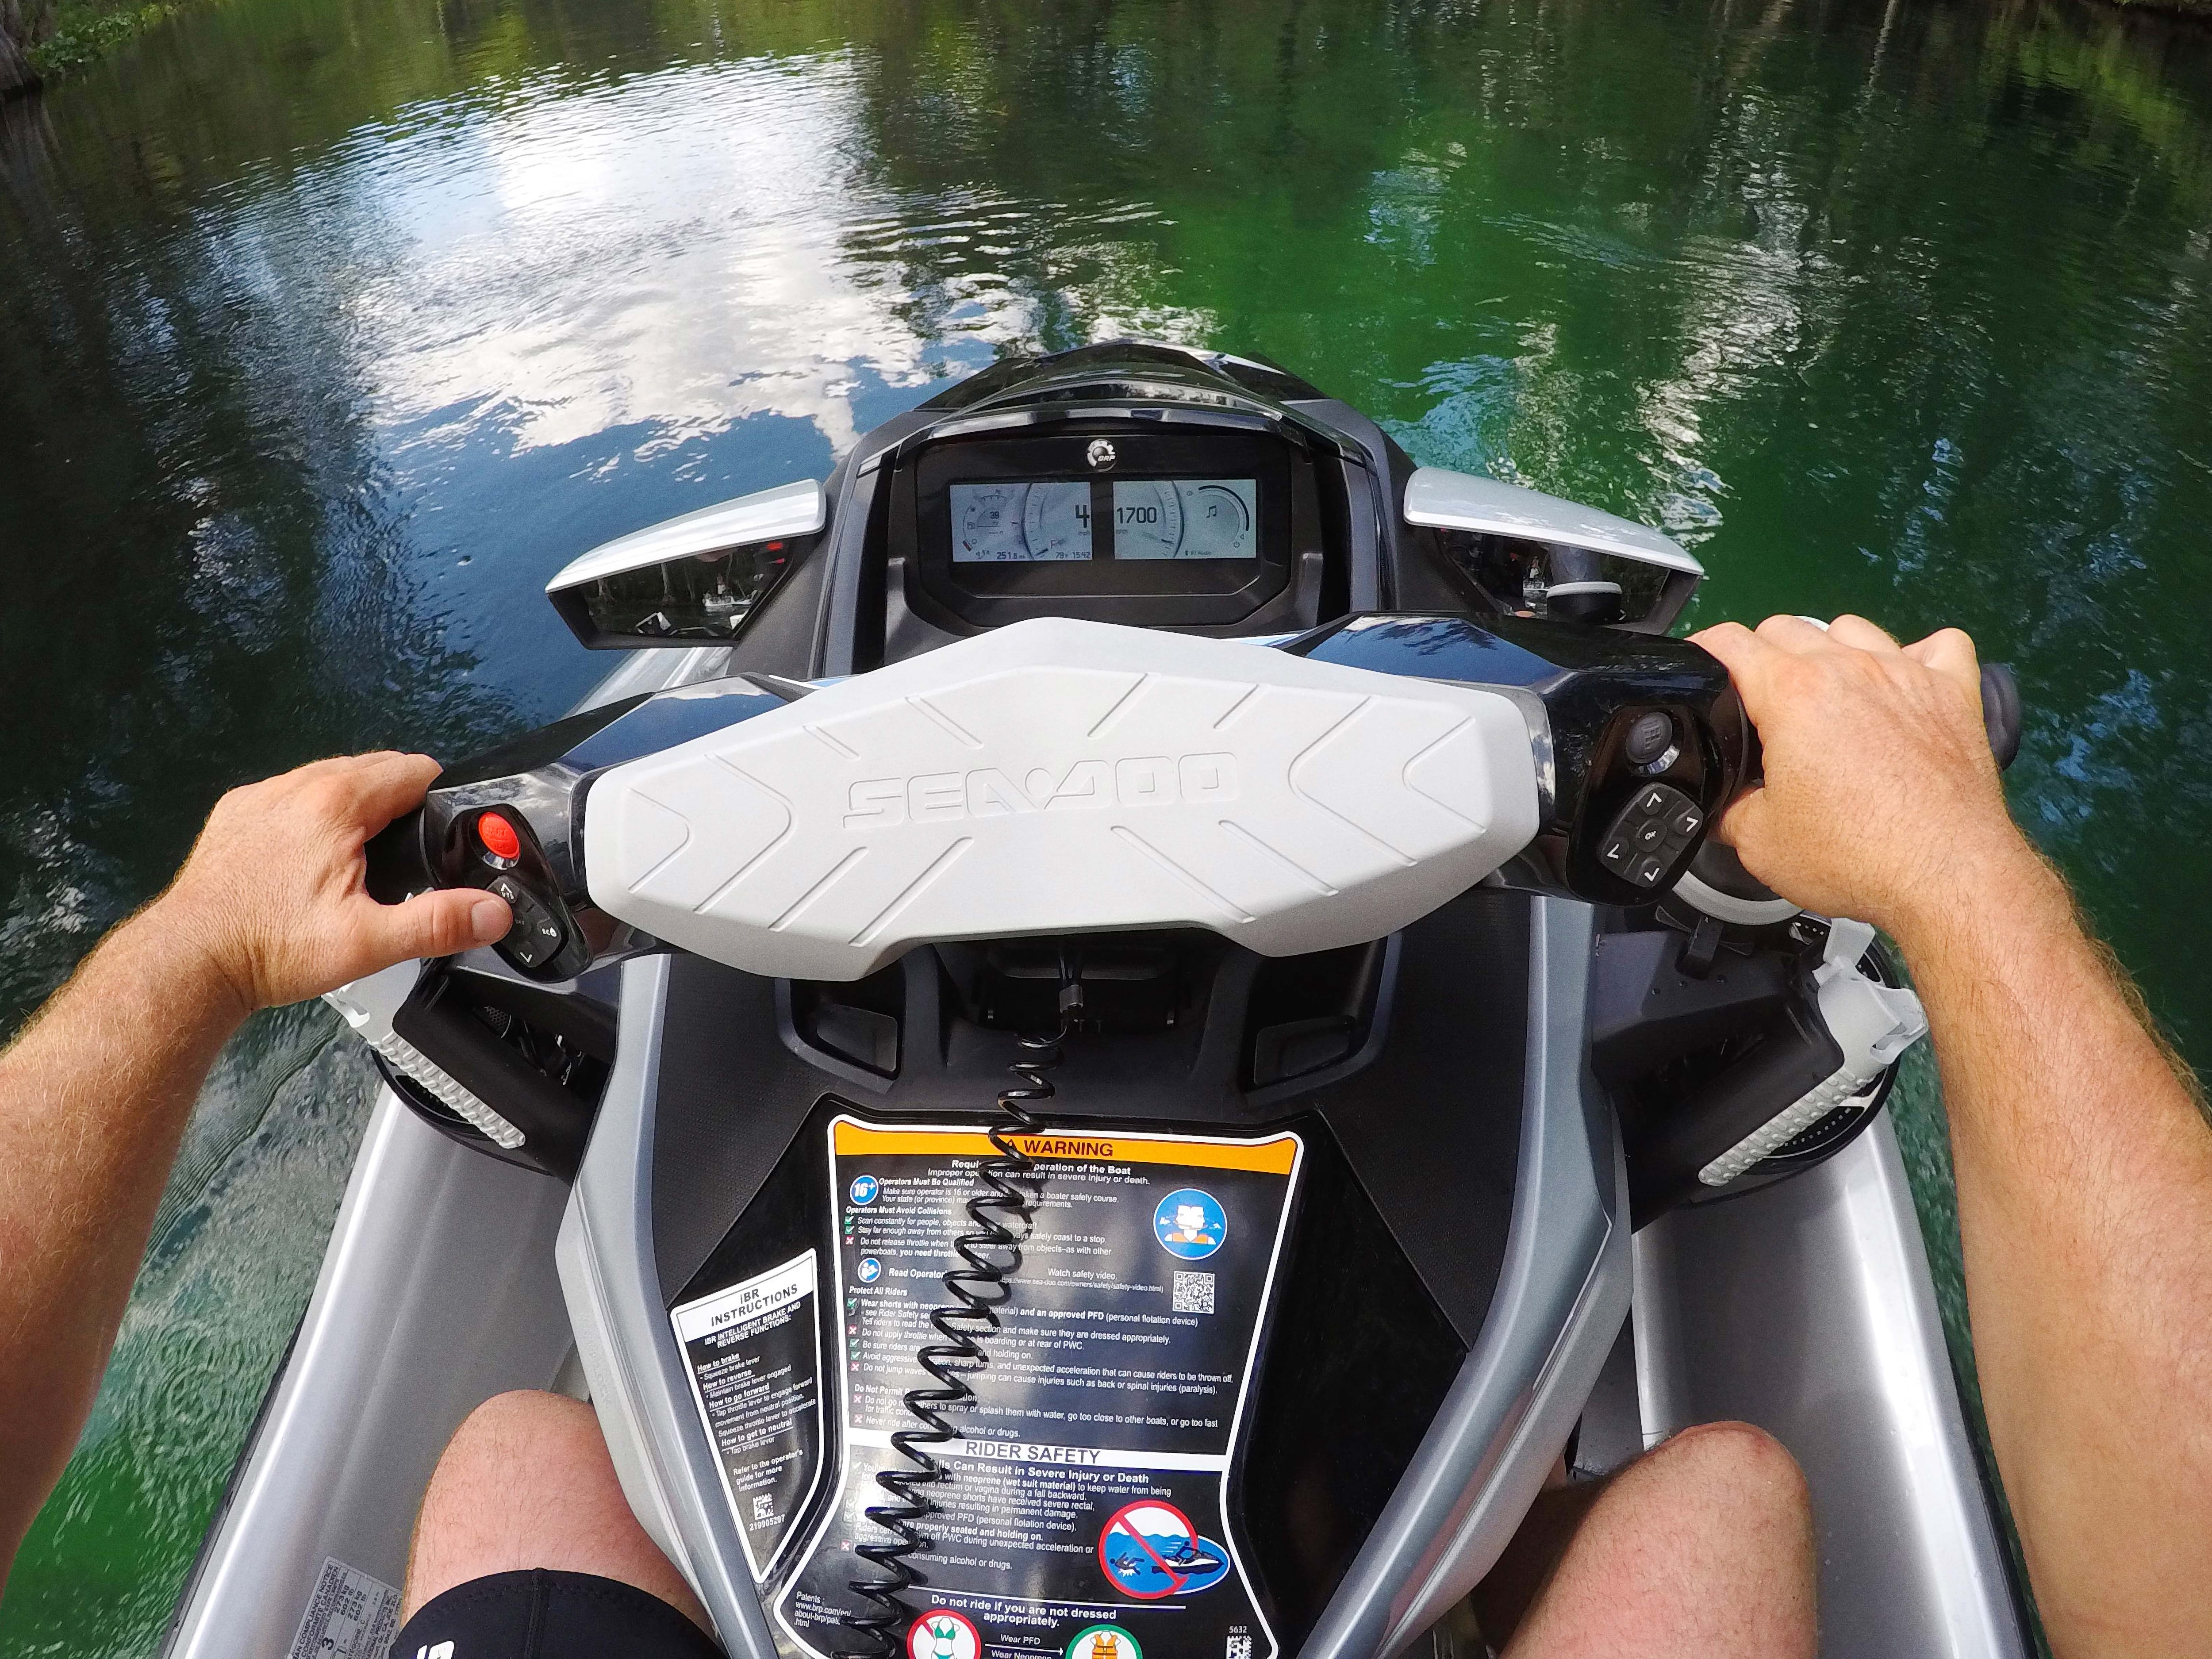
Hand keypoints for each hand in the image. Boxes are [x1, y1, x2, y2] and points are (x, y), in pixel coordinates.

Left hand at [152, 753, 510, 1014]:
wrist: (190, 960)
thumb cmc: (272, 948)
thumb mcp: (367, 942)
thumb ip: (438, 923)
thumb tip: (495, 912)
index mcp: (336, 802)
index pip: (411, 769)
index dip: (438, 797)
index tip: (441, 832)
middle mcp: (296, 785)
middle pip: (372, 768)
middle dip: (399, 800)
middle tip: (407, 851)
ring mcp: (260, 796)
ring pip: (330, 779)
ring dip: (356, 804)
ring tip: (365, 854)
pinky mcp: (235, 813)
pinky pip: (291, 795)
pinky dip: (312, 814)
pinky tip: (311, 858)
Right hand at [1689, 615, 2033, 937]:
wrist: (1946, 876)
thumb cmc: (1857, 856)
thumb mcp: (1759, 843)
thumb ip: (1728, 809)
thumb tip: (1721, 805)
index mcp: (1792, 694)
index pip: (1730, 642)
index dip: (1703, 653)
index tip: (1700, 671)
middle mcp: (1849, 668)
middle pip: (1786, 627)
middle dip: (1761, 657)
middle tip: (1758, 703)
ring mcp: (1906, 674)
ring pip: (1853, 628)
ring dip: (1830, 650)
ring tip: (1827, 693)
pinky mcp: (1954, 692)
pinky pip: (1940, 645)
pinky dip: (1918, 656)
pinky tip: (1905, 683)